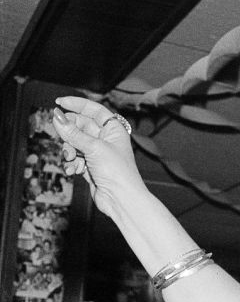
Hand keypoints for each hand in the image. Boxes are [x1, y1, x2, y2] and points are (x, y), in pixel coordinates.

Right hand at [52, 96, 143, 220]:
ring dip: (69, 150)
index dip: (77, 104)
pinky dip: (71, 163)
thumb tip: (57, 117)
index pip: (95, 110)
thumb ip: (73, 133)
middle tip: (61, 134)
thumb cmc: (118, 172)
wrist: (121, 199)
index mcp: (114, 130)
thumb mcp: (93, 148)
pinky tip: (73, 170)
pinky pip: (75, 159)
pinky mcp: (91, 167)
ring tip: (71, 157)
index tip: (60, 102)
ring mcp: (98, 154)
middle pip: (81, 126)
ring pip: (75, 143)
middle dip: (69, 131)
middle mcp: (106, 140)